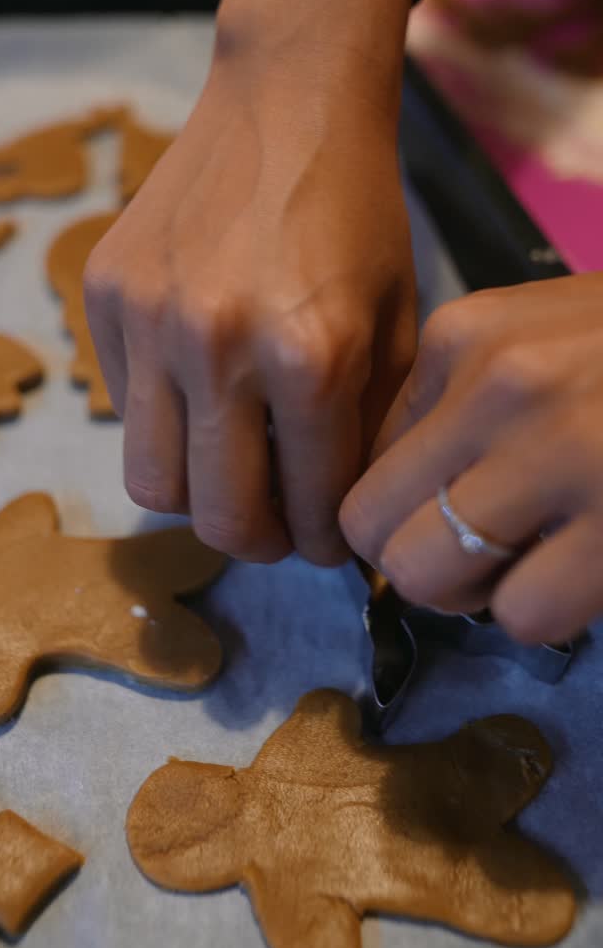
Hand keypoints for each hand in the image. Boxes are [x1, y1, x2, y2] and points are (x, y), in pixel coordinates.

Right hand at [85, 0, 416, 564]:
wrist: (287, 99)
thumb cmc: (360, 212)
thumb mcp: (398, 322)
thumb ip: (372, 428)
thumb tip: (344, 516)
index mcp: (312, 356)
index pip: (308, 510)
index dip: (323, 542)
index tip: (326, 536)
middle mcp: (218, 346)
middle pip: (216, 518)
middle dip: (258, 540)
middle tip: (276, 523)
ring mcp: (149, 320)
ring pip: (151, 480)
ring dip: (197, 492)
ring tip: (230, 467)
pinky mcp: (103, 295)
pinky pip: (123, 404)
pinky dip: (164, 417)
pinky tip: (198, 382)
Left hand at [340, 274, 602, 642]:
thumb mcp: (541, 335)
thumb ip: (459, 397)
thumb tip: (395, 499)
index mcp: (465, 334)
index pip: (367, 458)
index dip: (404, 506)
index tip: (457, 513)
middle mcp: (497, 384)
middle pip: (372, 526)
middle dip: (417, 559)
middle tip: (483, 556)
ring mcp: (561, 451)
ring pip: (427, 578)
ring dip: (479, 593)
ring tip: (542, 561)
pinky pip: (523, 613)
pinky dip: (550, 613)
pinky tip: (593, 568)